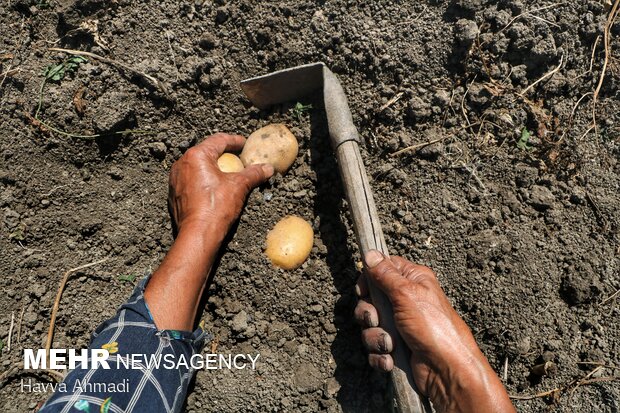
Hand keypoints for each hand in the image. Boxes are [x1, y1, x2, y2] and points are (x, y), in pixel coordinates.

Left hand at [145, 133, 272, 330]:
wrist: (197, 236)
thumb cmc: (216, 208)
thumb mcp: (240, 187)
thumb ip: (254, 174)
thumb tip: (268, 168)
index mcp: (196, 156)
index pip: (218, 141)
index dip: (234, 141)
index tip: (244, 144)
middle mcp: (182, 164)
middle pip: (206, 153)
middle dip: (223, 155)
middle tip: (238, 158)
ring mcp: (175, 180)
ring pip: (197, 167)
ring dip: (213, 168)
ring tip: (228, 174)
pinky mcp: (175, 195)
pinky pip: (191, 181)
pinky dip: (204, 181)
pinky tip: (215, 190)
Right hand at [355, 250, 514, 412]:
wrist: (446, 369)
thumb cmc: (434, 328)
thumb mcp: (407, 294)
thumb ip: (385, 274)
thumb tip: (370, 253)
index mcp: (412, 281)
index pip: (382, 270)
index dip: (369, 280)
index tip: (364, 291)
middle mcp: (405, 301)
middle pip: (370, 300)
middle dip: (369, 314)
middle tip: (376, 320)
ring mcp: (400, 325)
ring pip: (370, 326)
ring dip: (376, 338)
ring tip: (391, 344)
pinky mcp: (397, 347)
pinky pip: (375, 348)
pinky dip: (381, 355)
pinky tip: (391, 359)